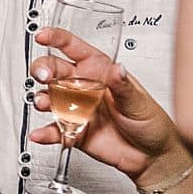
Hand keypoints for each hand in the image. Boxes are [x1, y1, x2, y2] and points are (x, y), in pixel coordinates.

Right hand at [30, 28, 182, 184]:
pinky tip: (41, 133)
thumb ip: (123, 86)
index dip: (55, 39)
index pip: (72, 48)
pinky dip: (44, 132)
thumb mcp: (139, 101)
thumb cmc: (150, 122)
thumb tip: (117, 69)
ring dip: (41, 99)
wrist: (152, 156)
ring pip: (48, 97)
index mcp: (98, 70)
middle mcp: (82, 86)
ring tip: (45, 104)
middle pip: (52, 69)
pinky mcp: (71, 130)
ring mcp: (74, 108)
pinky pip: (53, 130)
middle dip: (42, 69)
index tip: (43, 37)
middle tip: (43, 76)